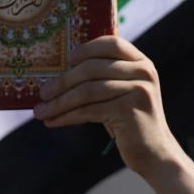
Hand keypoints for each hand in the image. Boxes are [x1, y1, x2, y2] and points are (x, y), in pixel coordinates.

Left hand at [32, 36, 182, 176]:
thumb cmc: (128, 119)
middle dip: (63, 81)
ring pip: (88, 91)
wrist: (153, 151)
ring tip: (41, 111)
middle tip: (42, 92)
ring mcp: (138, 90)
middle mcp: (143, 72)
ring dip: (60, 102)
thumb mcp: (120, 91)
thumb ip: (103, 76)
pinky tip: (53, 121)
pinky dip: (67, 116)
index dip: (86, 49)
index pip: (111, 43)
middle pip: (93, 68)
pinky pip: (90, 110)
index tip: (66, 60)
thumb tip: (58, 73)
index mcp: (141, 62)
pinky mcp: (130, 110)